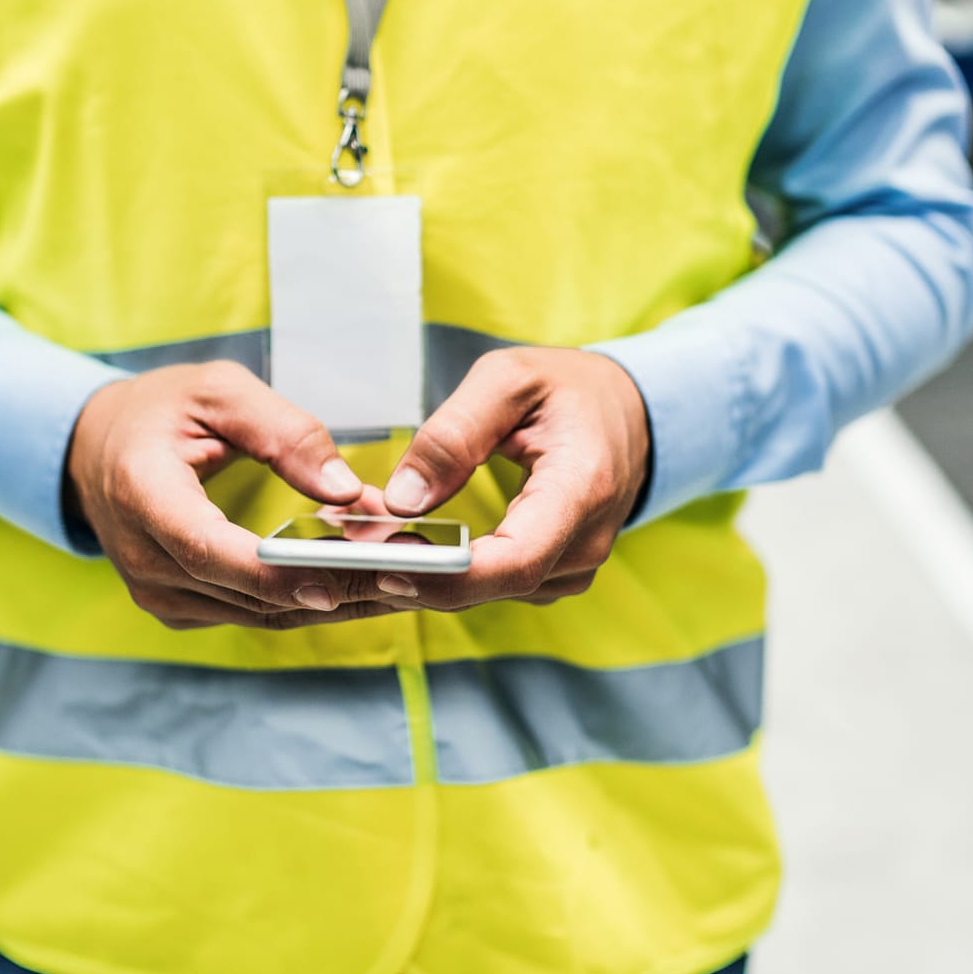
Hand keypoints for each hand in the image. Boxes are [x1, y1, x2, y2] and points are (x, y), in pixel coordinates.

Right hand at [65, 361, 401, 629]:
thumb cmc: (160, 411)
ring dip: (337, 596)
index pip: (207, 548)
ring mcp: (162, 594)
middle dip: (336, 584)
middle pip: (248, 592)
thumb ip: (285, 433)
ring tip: (411, 573)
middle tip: (415, 569)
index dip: (273, 571)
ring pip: (262, 612)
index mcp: (143, 495)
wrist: (98, 451)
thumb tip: (347, 490)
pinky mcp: (184, 610)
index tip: (338, 577)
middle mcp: (145, 559)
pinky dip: (311, 597)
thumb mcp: (220, 391)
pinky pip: (256, 612)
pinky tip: (368, 578)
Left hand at [375, 348, 650, 608]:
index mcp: (582, 488)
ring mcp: (573, 566)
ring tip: (368, 541)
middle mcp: (586, 542)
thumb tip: (402, 499)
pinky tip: (408, 546)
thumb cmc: (566, 389)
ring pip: (487, 593)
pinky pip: (494, 587)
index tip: (386, 566)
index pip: (517, 560)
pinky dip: (447, 572)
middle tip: (348, 549)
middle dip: (417, 574)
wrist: (624, 412)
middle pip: (494, 586)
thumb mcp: (507, 380)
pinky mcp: (553, 575)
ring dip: (426, 575)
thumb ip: (453, 436)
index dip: (449, 576)